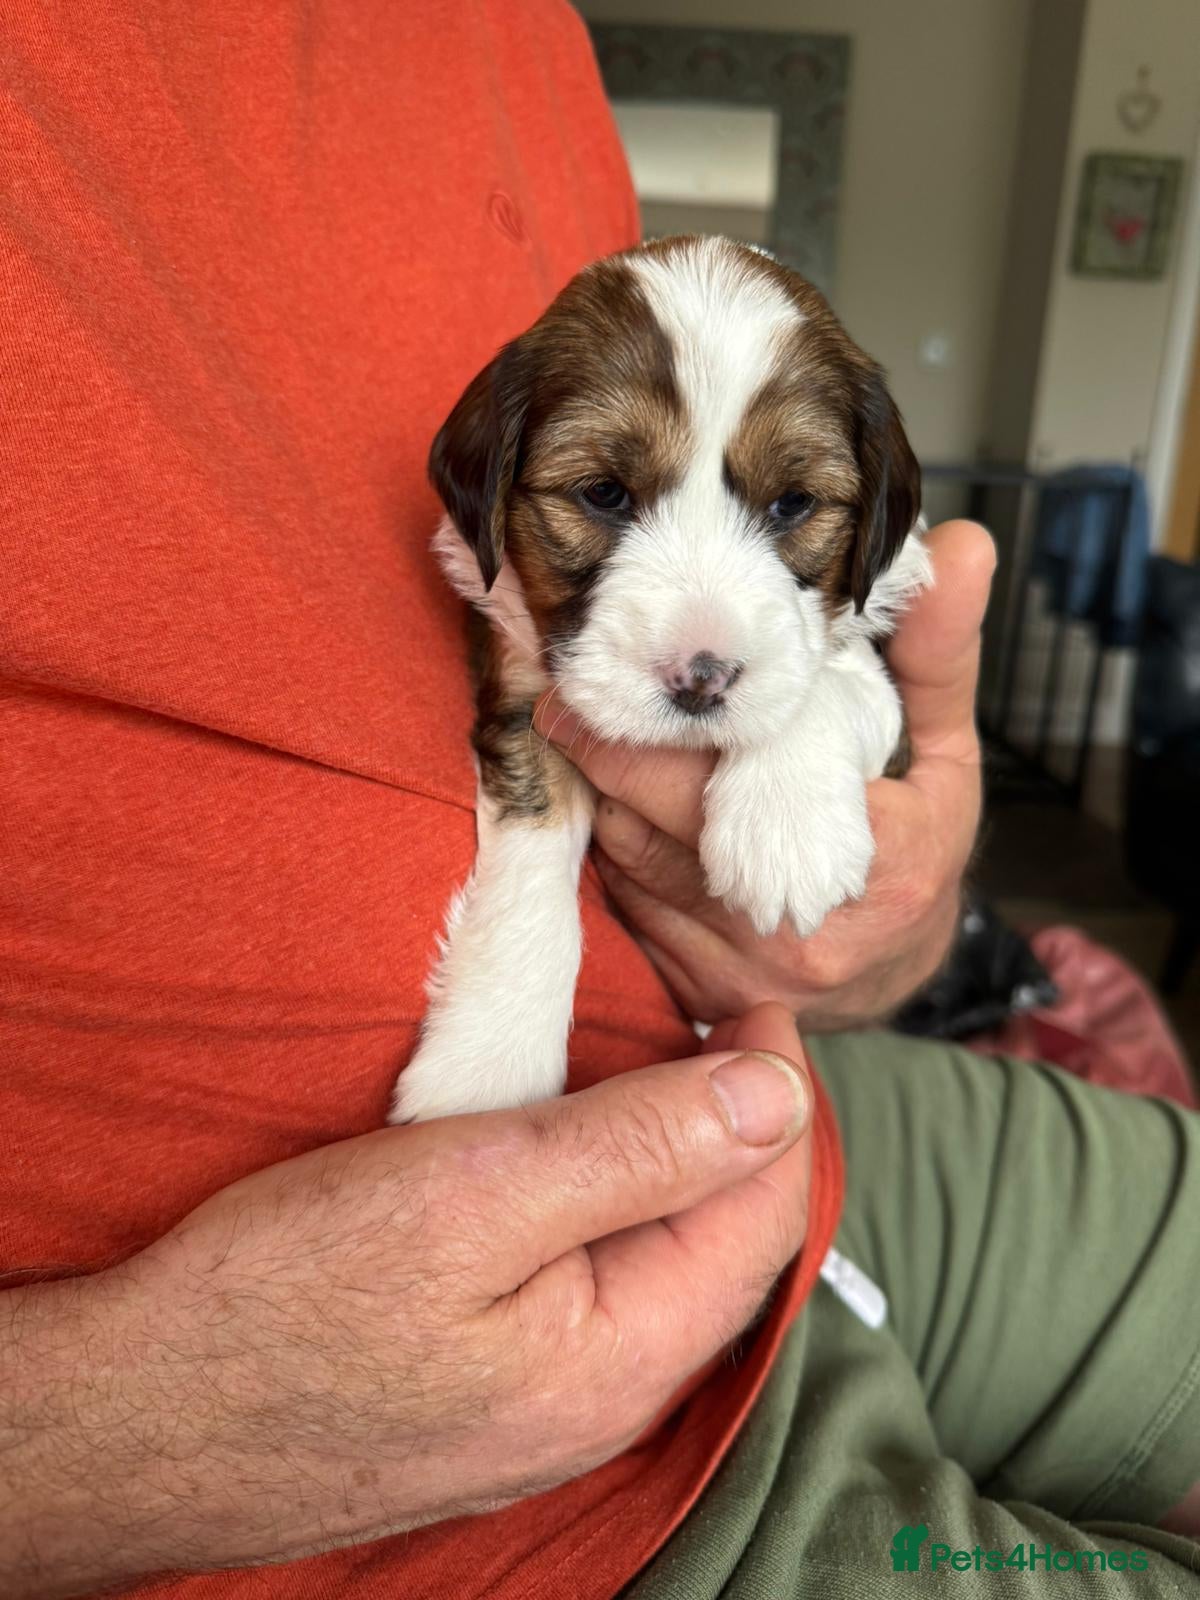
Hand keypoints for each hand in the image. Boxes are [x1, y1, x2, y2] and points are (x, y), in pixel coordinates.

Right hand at [1, 1005, 810, 1598]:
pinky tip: (579, 1166)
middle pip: (723, 1247)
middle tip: (720, 1027)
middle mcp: (605, 1398)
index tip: (754, 999)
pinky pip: (596, 1292)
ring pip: (660, 1269)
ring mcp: (547, 1407)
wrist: (138, 1419)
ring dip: (677, 1168)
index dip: (778, 1095)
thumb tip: (777, 1099)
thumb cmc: (285, 1301)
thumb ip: (639, 1151)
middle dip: (741, 1131)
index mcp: (625, 1356)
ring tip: (663, 1075)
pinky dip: (614, 1209)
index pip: (764, 1213)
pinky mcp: (490, 1395)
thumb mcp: (473, 1194)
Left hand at [534, 520, 994, 1028]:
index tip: (616, 662)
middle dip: (612, 747)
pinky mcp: (695, 995)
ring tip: (593, 735)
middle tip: (573, 688)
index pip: (738, 775)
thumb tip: (958, 549)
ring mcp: (742, 972)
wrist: (896, 972)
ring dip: (605, 795)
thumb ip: (938, 652)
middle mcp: (801, 928)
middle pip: (661, 817)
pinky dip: (612, 850)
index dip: (665, 720)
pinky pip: (621, 904)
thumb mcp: (946, 748)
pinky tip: (619, 807)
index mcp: (878, 860)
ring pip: (628, 858)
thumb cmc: (917, 845)